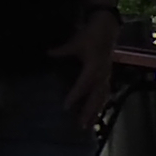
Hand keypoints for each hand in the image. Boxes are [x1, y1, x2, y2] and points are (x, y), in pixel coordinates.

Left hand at [61, 13, 122, 141]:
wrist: (108, 29)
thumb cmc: (90, 35)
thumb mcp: (75, 42)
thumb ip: (62, 51)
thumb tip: (48, 53)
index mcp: (94, 67)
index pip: (83, 85)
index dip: (75, 96)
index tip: (66, 107)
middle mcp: (102, 74)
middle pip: (95, 97)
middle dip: (88, 112)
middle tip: (80, 126)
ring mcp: (106, 76)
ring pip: (101, 98)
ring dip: (95, 111)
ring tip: (88, 125)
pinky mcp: (107, 76)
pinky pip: (104, 94)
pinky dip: (99, 104)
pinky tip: (95, 114)